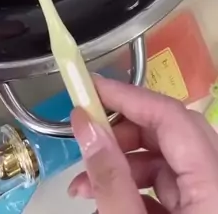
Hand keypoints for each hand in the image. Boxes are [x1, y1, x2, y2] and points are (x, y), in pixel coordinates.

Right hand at [68, 76, 217, 212]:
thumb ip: (110, 177)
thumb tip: (85, 124)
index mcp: (214, 182)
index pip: (171, 115)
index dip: (127, 96)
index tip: (89, 88)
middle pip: (170, 133)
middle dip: (121, 133)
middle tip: (86, 138)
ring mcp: (211, 198)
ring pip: (168, 160)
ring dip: (123, 164)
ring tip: (84, 186)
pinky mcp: (202, 211)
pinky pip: (172, 186)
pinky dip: (138, 186)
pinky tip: (106, 200)